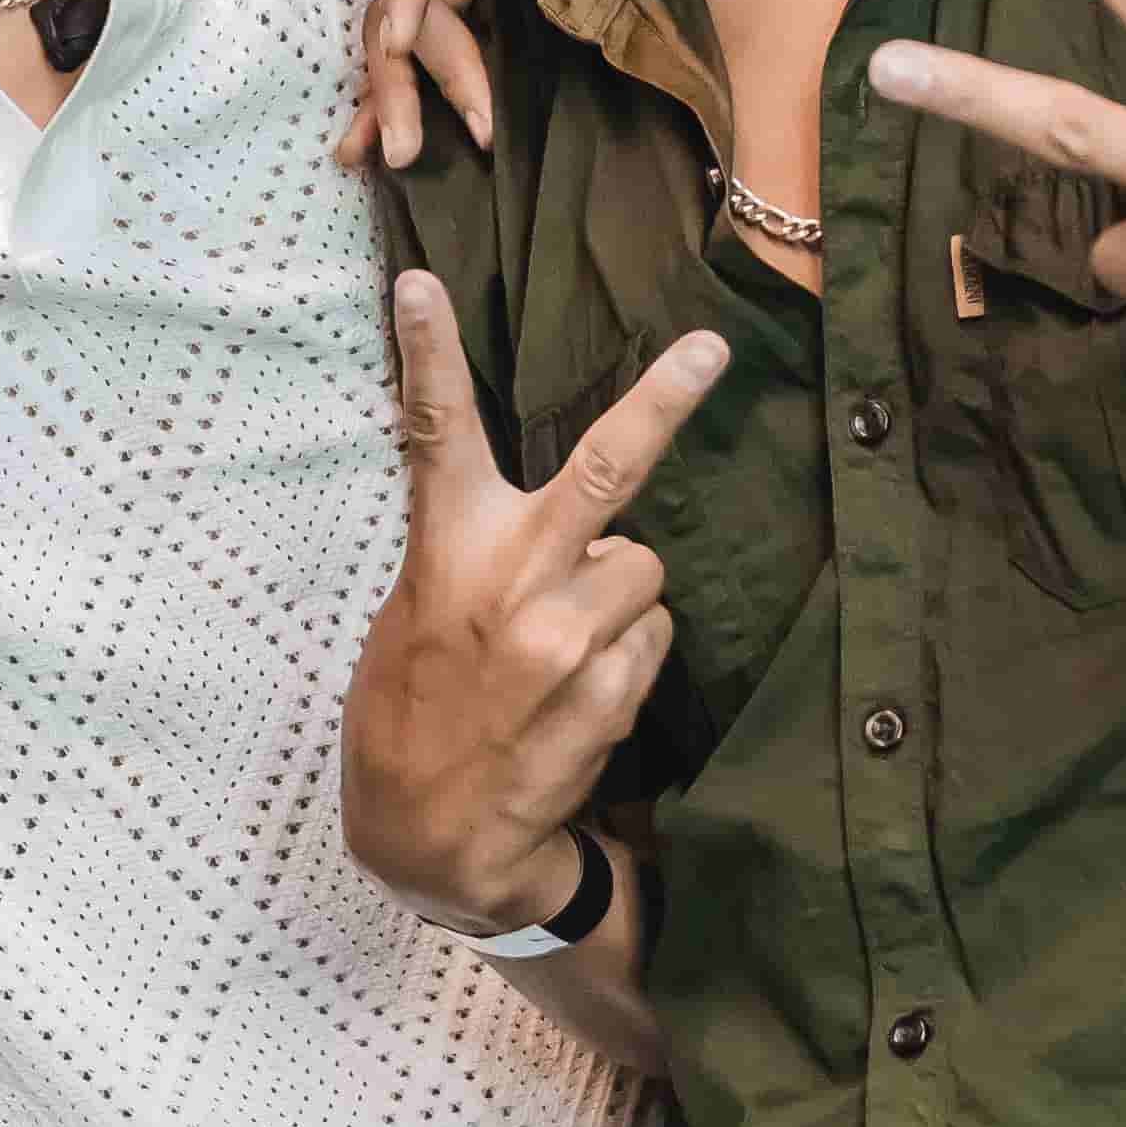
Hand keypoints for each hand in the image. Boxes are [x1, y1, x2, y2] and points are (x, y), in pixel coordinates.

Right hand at [338, 0, 558, 171]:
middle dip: (406, 78)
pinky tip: (370, 153)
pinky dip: (407, 104)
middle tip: (412, 144)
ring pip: (411, 48)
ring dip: (397, 103)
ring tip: (399, 159)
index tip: (403, 44)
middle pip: (406, 11)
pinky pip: (437, 65)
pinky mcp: (480, 23)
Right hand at [342, 276, 721, 927]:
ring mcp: (567, 636)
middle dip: (664, 399)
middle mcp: (514, 579)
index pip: (434, 433)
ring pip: (645, 569)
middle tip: (712, 348)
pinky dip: (631, 657)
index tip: (424, 283)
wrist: (431, 843)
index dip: (427, 352)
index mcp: (448, 552)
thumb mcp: (414, 617)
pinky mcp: (609, 692)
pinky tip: (581, 696)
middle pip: (605, 465)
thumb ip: (477, 556)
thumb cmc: (413, 717)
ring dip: (623, 597)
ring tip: (567, 648)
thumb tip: (564, 522)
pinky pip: (654, 639)